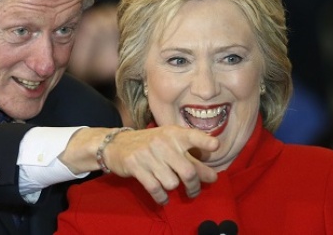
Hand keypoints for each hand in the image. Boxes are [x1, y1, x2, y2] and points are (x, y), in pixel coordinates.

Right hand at [103, 125, 218, 203]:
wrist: (117, 144)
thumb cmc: (150, 144)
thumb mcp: (168, 140)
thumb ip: (189, 154)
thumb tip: (211, 174)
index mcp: (174, 134)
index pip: (192, 136)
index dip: (204, 142)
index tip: (216, 146)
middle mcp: (163, 143)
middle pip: (188, 171)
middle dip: (194, 186)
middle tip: (194, 191)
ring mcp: (149, 155)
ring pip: (172, 183)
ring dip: (175, 189)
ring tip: (172, 187)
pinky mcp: (136, 167)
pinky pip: (156, 189)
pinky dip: (162, 198)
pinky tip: (163, 198)